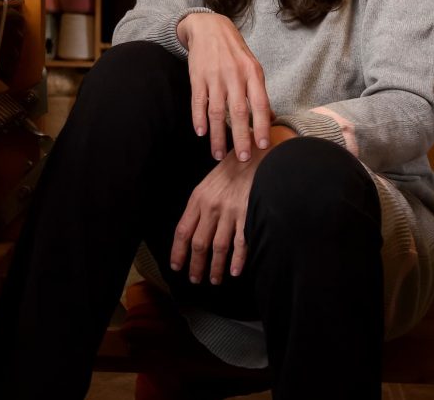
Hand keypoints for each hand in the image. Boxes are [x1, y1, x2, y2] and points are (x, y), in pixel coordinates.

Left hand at [170, 126, 295, 284]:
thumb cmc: (233, 167)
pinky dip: (237, 260)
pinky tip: (235, 271)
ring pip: (219, 247)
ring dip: (215, 267)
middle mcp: (212, 206)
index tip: (177, 266)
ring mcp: (231, 211)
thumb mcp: (209, 181)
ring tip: (214, 279)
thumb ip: (200, 205)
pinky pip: (241, 243)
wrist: (256, 154)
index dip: (178, 252)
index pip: (183, 231)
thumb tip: (191, 231)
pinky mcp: (248, 213)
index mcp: (198, 198)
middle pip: (199, 244)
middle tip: (194, 279)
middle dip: (195, 265)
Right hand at [177, 12, 272, 161]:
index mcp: (253, 73)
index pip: (260, 103)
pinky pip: (198, 102)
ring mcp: (215, 76)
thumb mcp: (253, 67)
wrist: (209, 28)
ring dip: (217, 136)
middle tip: (242, 158)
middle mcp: (235, 75)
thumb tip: (271, 119)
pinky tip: (201, 133)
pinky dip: (199, 119)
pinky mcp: (197, 77)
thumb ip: (259, 92)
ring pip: (217, 112)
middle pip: (239, 112)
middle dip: (241, 137)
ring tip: (218, 154)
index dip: (262, 125)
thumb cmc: (234, 52)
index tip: (263, 145)